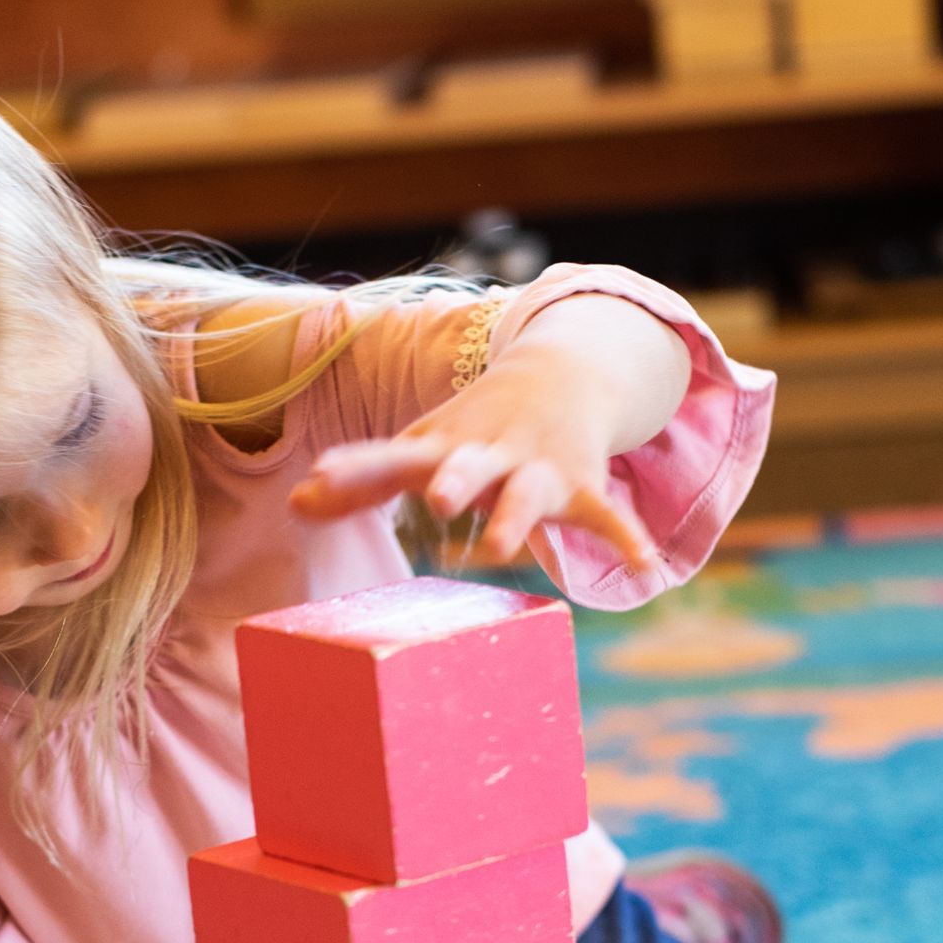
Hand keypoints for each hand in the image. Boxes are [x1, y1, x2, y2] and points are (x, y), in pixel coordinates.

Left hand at [290, 298, 682, 573]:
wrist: (558, 376)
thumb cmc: (472, 432)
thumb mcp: (419, 450)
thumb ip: (362, 482)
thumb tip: (297, 503)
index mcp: (442, 449)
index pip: (393, 457)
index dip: (359, 469)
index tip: (321, 477)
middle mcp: (487, 456)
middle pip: (466, 468)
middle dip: (454, 481)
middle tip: (437, 499)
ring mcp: (535, 470)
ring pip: (527, 495)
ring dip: (516, 518)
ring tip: (501, 547)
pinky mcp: (580, 487)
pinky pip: (606, 517)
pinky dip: (626, 538)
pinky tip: (645, 566)